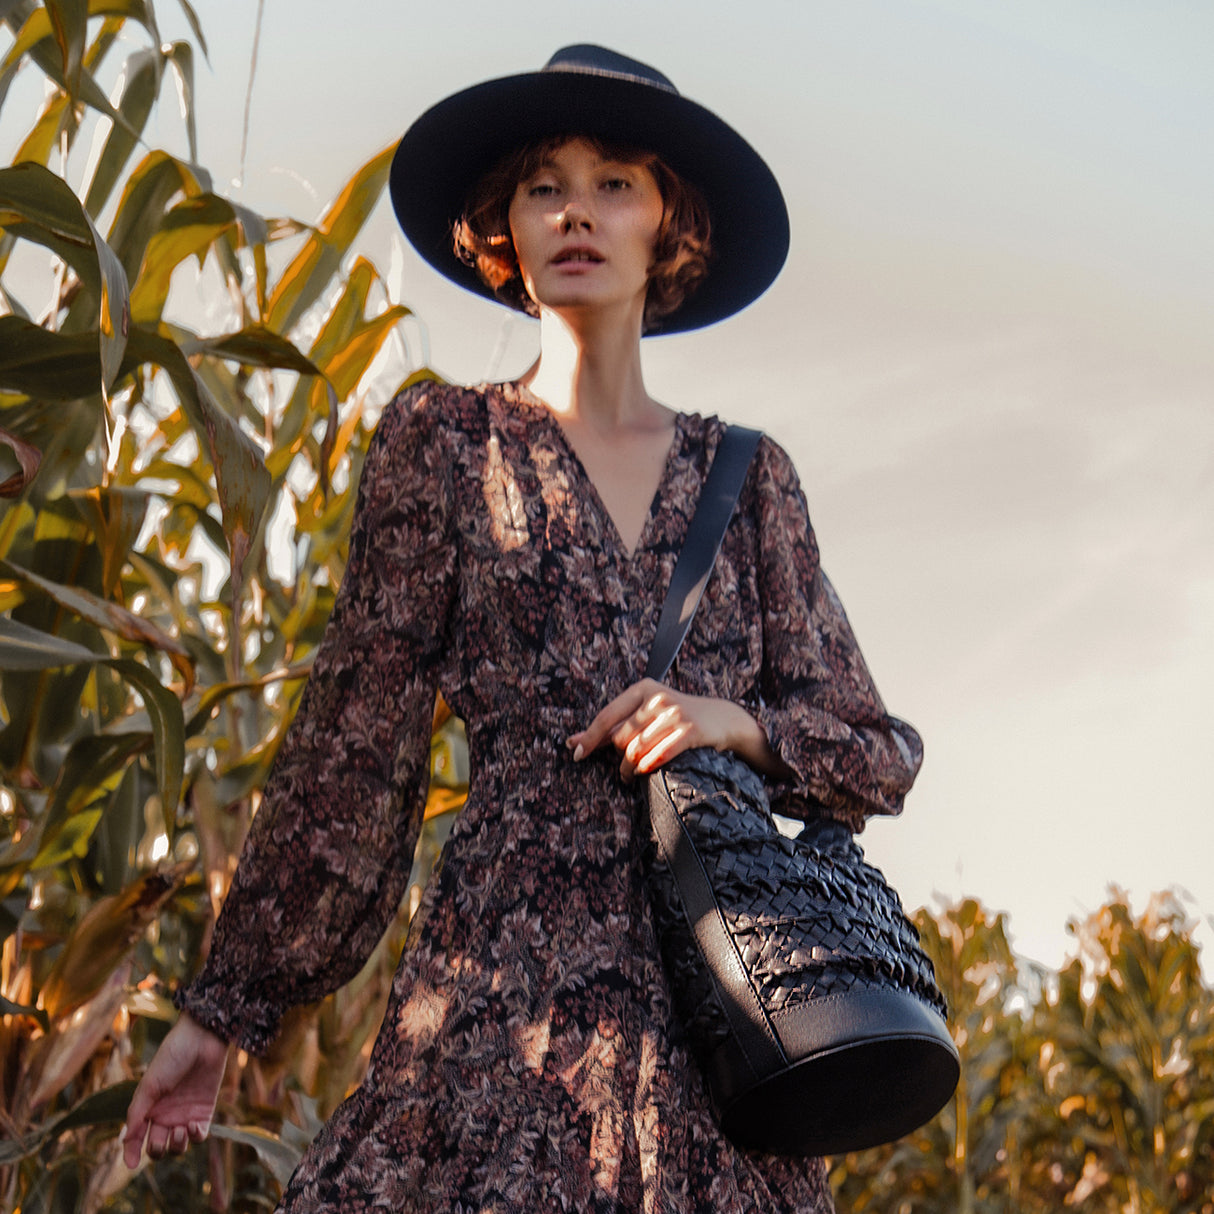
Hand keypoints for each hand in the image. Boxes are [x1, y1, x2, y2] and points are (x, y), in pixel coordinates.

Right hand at [122, 1012, 228, 1169]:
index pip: (137, 1140)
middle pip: (158, 1148)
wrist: (201, 1039)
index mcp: (148, 1109)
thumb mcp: (149, 1087)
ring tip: (180, 1130)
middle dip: (158, 1150)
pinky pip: (200, 1136)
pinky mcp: (205, 1111)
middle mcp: (166, 1115)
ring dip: (177, 1146)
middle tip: (162, 1136)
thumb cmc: (171, 1058)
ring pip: (178, 1147)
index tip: (130, 1164)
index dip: (131, 1154)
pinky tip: (193, 1126)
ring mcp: (185, 1114)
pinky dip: (196, 1137)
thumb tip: (124, 1146)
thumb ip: (136, 1116)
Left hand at [566, 678, 787, 780]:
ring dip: (629, 769)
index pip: (607, 715)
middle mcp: (657, 698)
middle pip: (621, 737)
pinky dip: (646, 767)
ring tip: (629, 776)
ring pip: (636, 749)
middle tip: (620, 772)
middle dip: (617, 759)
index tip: (577, 754)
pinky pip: (657, 755)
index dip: (590, 738)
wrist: (723, 719)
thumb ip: (614, 724)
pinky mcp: (689, 730)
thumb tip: (574, 741)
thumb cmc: (677, 718)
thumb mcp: (647, 712)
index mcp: (643, 688)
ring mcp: (674, 714)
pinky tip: (643, 772)